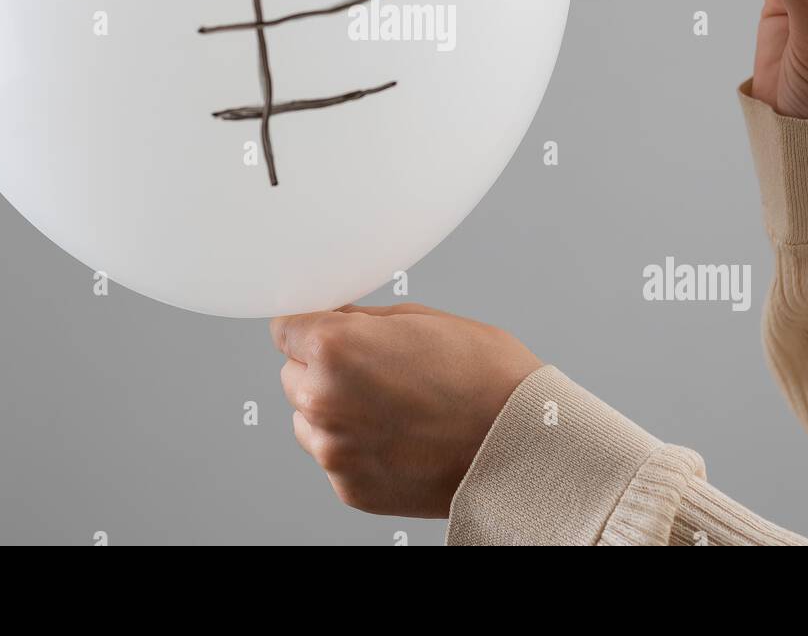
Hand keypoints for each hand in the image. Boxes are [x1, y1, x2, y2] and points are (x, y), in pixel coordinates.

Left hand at [271, 303, 541, 517]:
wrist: (522, 442)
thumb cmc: (482, 372)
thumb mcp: (418, 319)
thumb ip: (360, 320)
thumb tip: (332, 320)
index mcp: (334, 349)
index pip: (285, 328)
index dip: (312, 325)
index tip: (332, 329)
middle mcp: (323, 401)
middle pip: (292, 374)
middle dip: (323, 367)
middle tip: (375, 368)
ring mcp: (334, 451)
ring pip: (308, 418)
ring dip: (334, 408)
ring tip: (392, 404)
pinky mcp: (350, 487)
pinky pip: (335, 455)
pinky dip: (356, 444)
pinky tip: (399, 434)